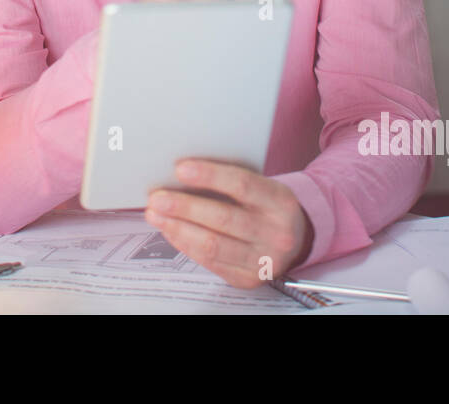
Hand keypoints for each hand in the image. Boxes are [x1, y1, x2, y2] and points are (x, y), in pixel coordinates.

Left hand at [145, 160, 313, 288]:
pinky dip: (185, 244)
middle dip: (184, 207)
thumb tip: (181, 175)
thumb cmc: (266, 207)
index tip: (180, 168)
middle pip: (224, 218)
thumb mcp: (261, 187)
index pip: (243, 185)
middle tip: (157, 197)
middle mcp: (277, 234)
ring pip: (213, 244)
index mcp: (281, 202)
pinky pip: (209, 262)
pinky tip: (170, 230)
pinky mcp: (248, 279)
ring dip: (178, 228)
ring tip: (155, 214)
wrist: (293, 241)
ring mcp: (263, 260)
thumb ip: (230, 182)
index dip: (210, 176)